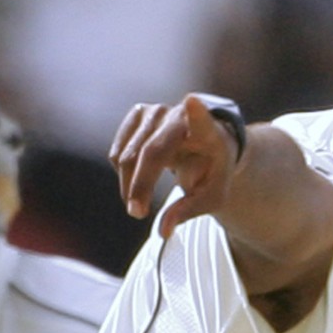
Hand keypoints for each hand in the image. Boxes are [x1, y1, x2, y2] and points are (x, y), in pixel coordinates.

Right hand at [109, 94, 240, 237]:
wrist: (208, 143)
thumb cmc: (213, 171)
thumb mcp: (213, 196)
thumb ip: (189, 211)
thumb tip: (163, 230)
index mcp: (209, 131)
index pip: (203, 120)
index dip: (198, 113)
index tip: (193, 102)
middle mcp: (180, 115)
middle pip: (151, 152)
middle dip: (140, 185)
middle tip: (137, 213)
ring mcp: (157, 111)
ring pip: (128, 155)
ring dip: (129, 185)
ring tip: (140, 204)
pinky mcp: (139, 113)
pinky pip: (119, 152)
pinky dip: (123, 173)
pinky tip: (139, 178)